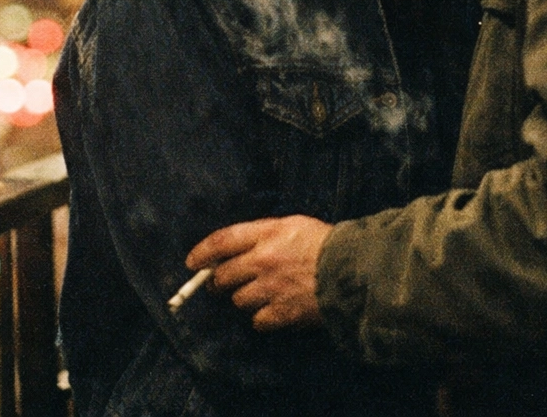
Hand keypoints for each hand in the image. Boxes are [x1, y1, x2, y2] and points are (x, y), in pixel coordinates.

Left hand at [186, 216, 332, 330]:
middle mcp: (262, 261)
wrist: (355, 271)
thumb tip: (235, 248)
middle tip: (223, 283)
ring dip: (243, 298)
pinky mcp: (281, 314)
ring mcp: (270, 289)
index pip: (221, 241)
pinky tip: (273, 310)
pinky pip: (257, 321)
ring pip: (238, 300)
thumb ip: (263, 234)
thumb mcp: (293, 224)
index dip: (201, 252)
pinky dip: (262, 317)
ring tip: (260, 294)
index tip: (192, 263)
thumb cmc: (326, 243)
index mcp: (266, 234)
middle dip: (218, 281)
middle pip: (222, 276)